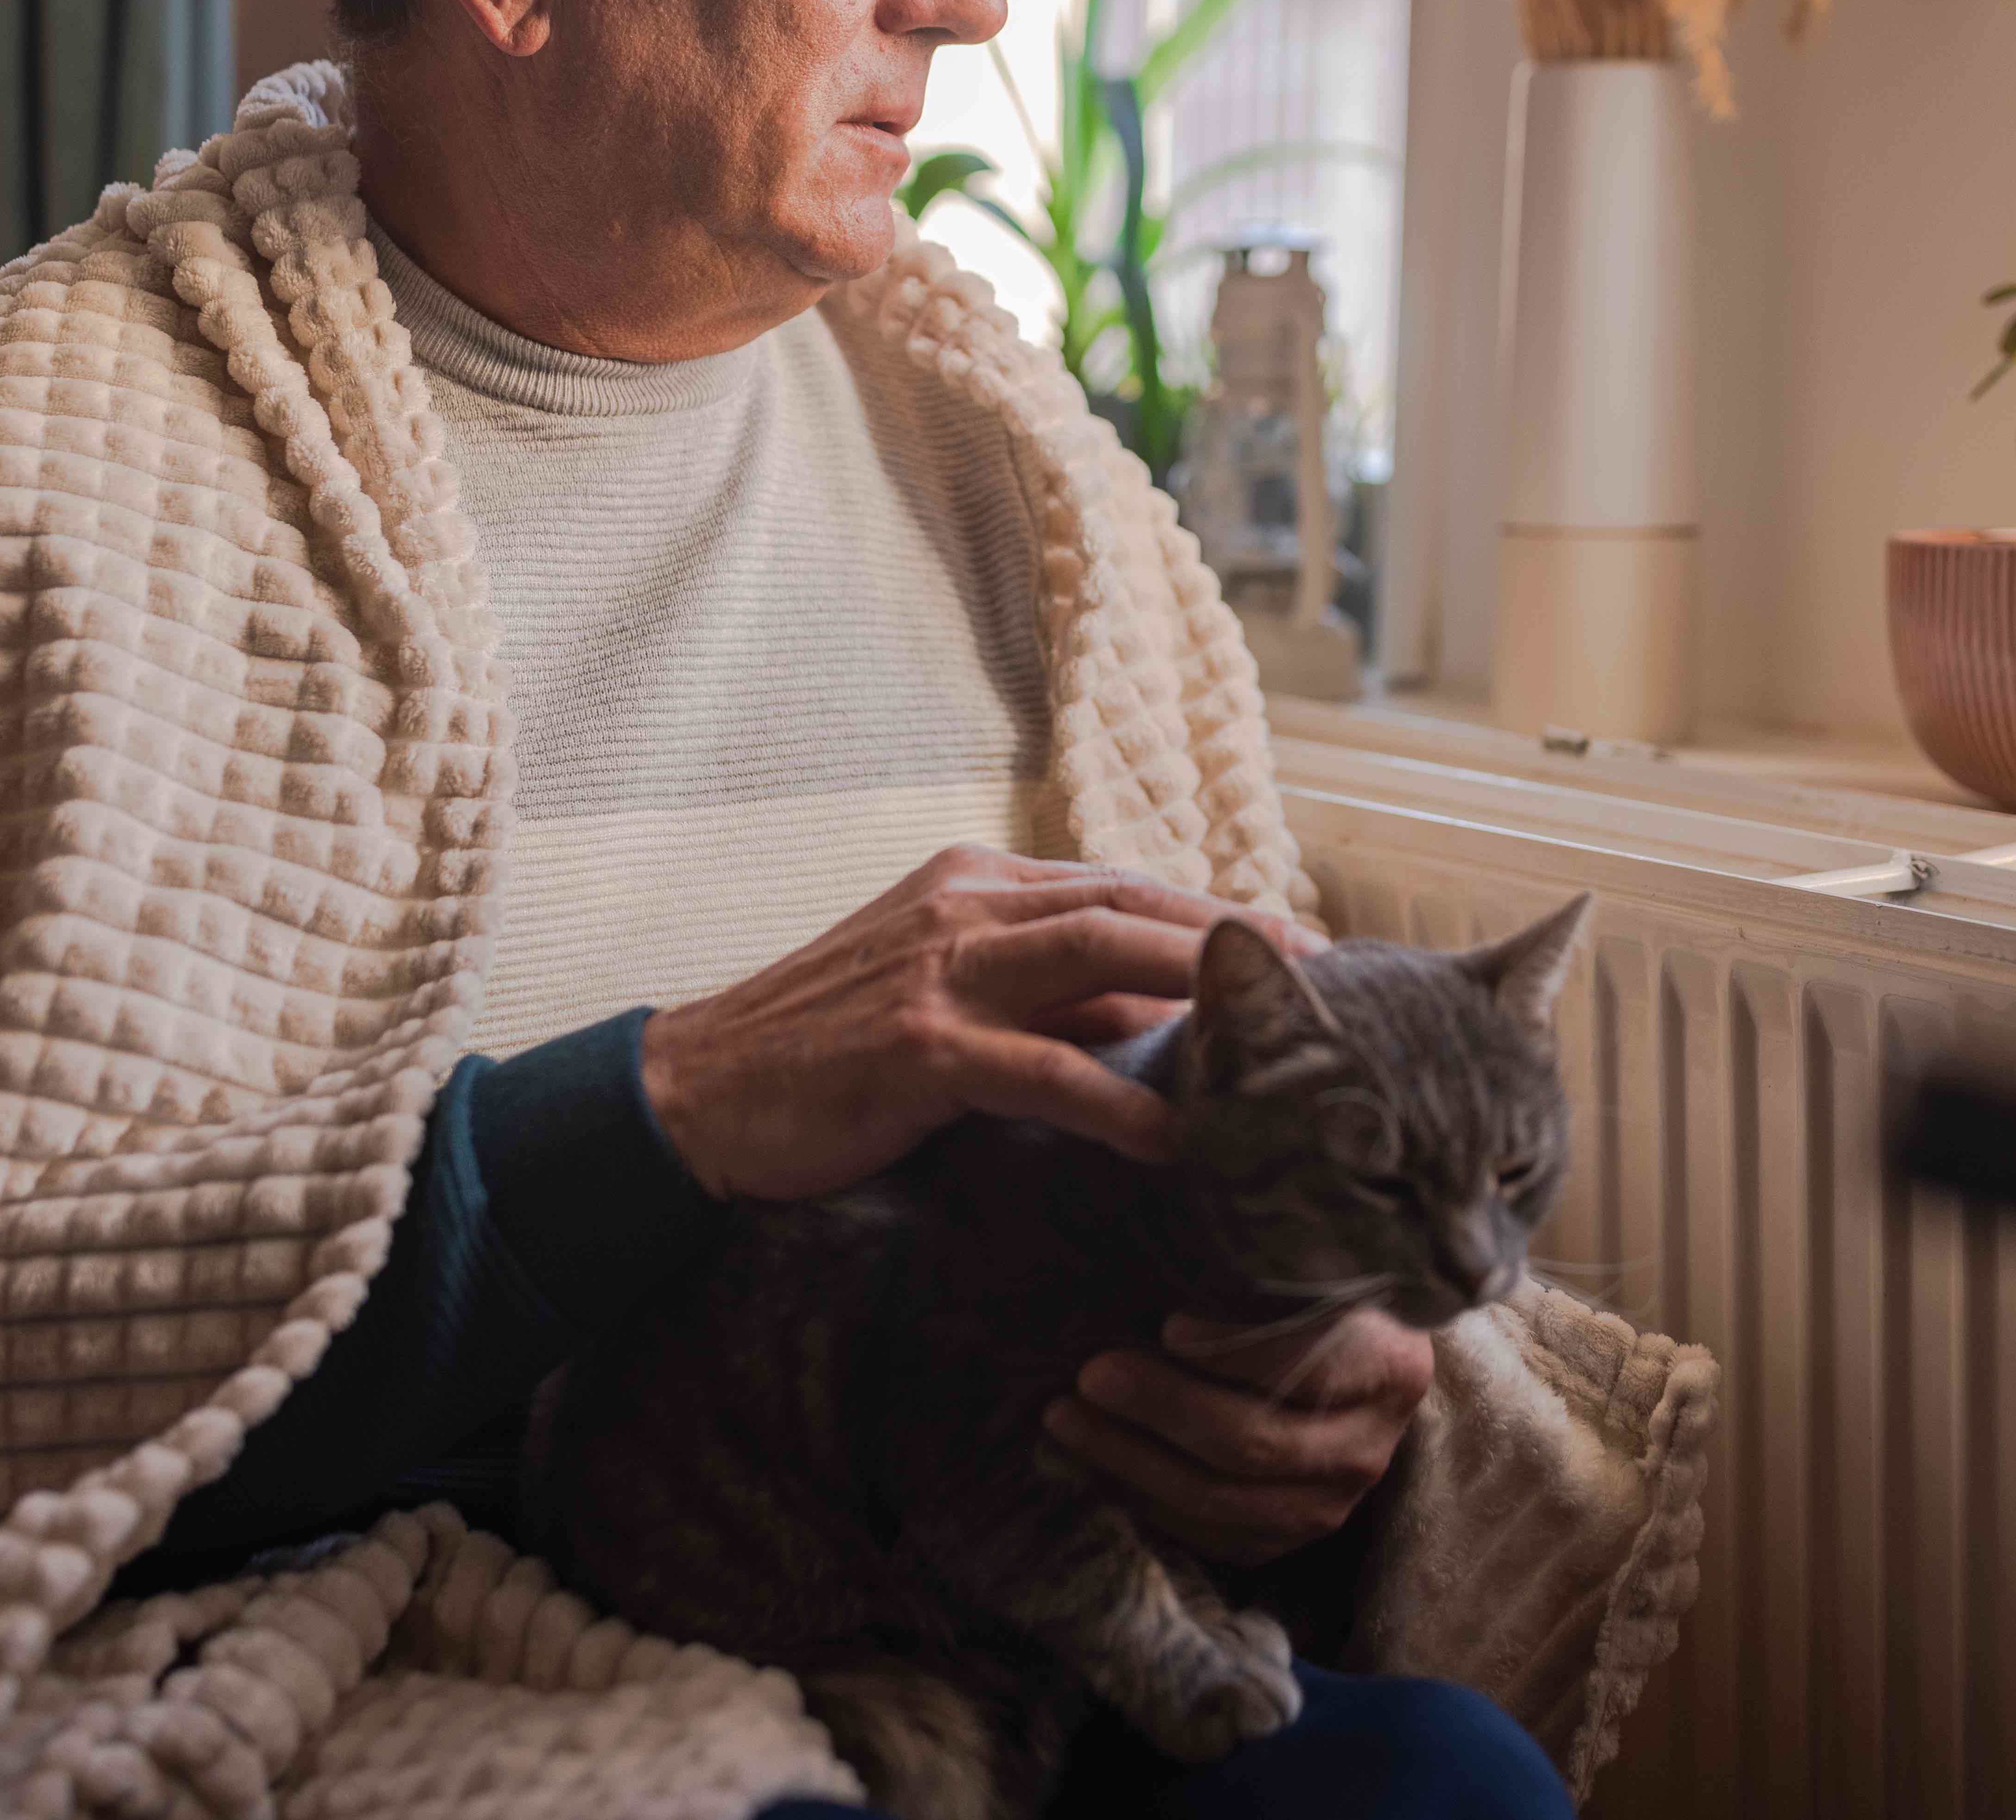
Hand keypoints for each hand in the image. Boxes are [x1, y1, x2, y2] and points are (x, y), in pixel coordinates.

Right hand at [638, 845, 1318, 1203]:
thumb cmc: (825, 1053)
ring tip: (1277, 1030)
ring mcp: (941, 972)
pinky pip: (1041, 1068)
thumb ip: (1038, 995)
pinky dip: (1114, 1098)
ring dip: (1198, 988)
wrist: (696, 1091)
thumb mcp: (942, 998)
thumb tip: (1143, 1018)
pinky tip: (1173, 1131)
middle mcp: (964, 908)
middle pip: (1126, 905)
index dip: (1204, 914)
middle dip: (1229, 936)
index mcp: (971, 884)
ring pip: (1098, 957)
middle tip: (1318, 974)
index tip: (1283, 946)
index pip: (1114, 885)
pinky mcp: (920, 1046)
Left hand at [1044, 1309, 1434, 1567]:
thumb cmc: (1313, 1301)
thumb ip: (1265, 1272)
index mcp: (1390, 1369)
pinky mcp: (1283, 1541)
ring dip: (1131, 1461)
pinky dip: (1142, 1501)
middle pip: (1254, 1441)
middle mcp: (1368, 1449)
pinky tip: (1092, 1463)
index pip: (1311, 1367)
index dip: (1234, 1352)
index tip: (1168, 1322)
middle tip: (1091, 1373)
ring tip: (1066, 1417)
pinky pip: (1206, 1536)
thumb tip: (1178, 1247)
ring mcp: (1329, 1506)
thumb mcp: (1311, 1275)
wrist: (1350, 1369)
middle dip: (1161, 1409)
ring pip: (1220, 1500)